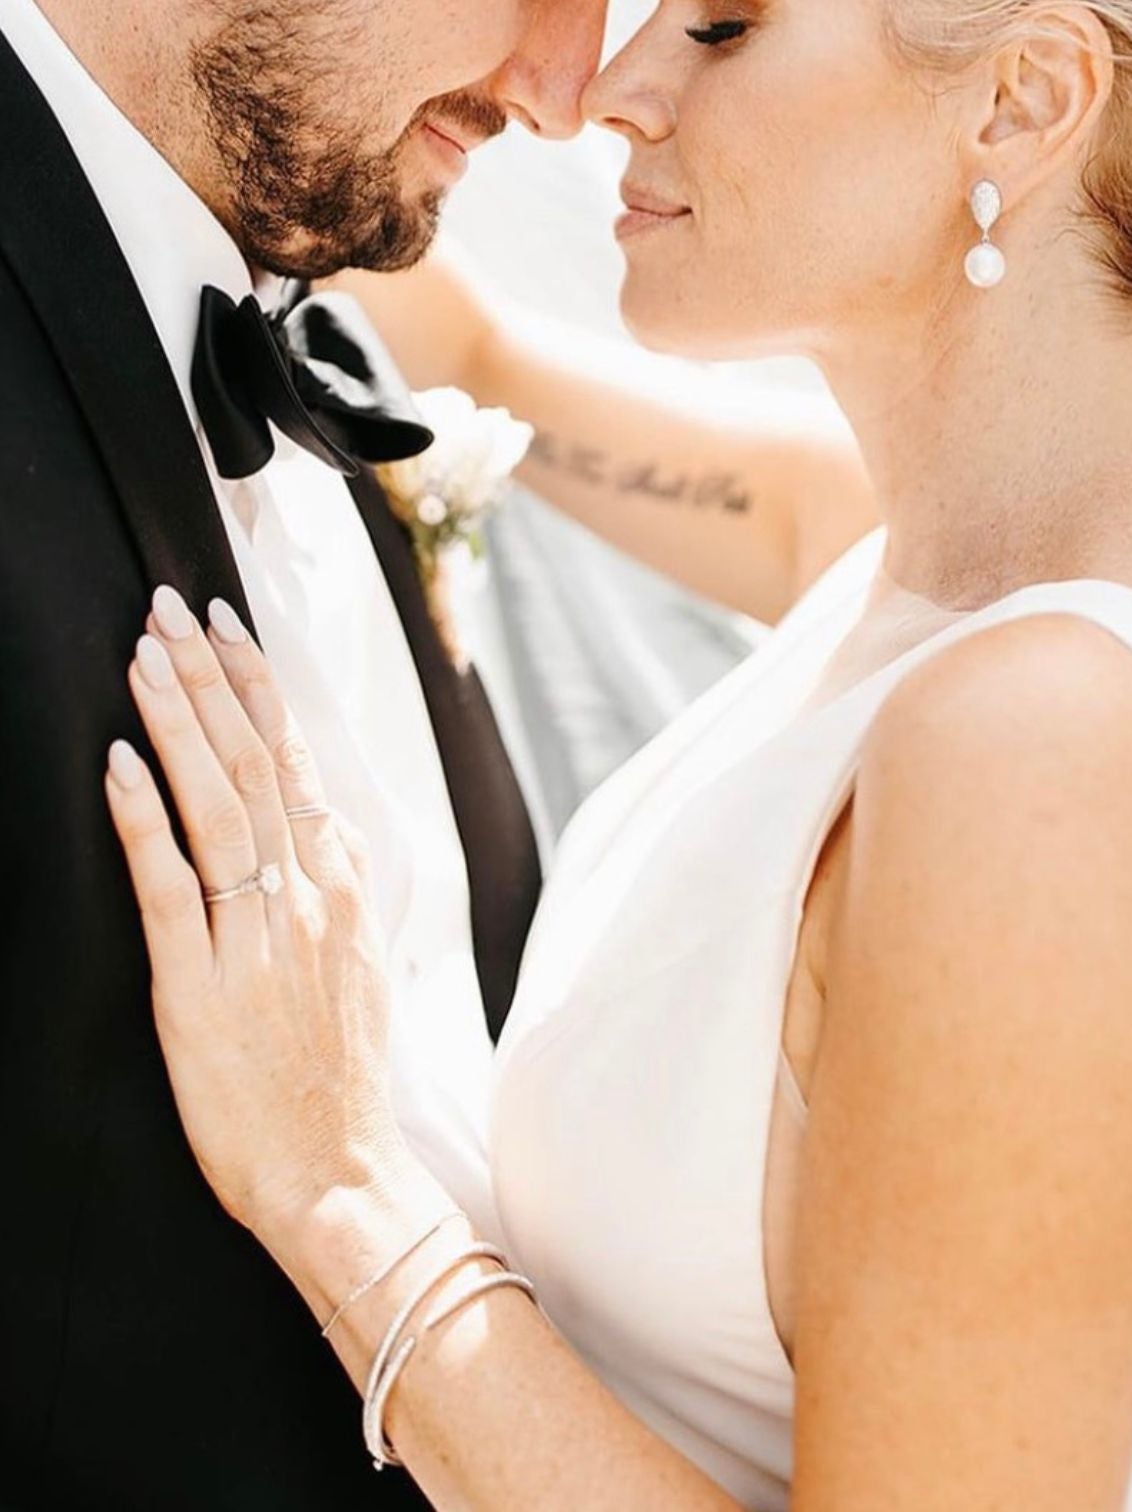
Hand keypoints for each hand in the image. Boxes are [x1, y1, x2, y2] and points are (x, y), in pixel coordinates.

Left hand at [105, 588, 405, 1253]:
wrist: (344, 1177)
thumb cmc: (343, 1077)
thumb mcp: (358, 961)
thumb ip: (333, 882)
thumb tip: (311, 816)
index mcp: (344, 885)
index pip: (298, 757)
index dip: (258, 683)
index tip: (225, 625)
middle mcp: (308, 896)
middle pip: (257, 760)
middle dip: (211, 675)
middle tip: (172, 608)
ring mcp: (256, 940)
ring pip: (217, 804)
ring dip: (178, 721)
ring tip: (143, 656)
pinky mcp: (200, 991)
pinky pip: (169, 888)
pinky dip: (143, 818)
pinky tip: (119, 763)